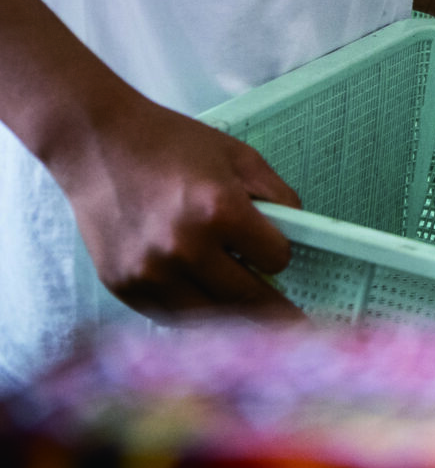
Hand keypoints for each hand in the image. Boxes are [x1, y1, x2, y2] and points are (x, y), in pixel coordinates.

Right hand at [51, 93, 303, 319]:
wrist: (99, 146)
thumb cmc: (173, 145)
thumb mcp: (240, 157)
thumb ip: (278, 196)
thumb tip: (301, 234)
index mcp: (220, 210)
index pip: (276, 258)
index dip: (280, 253)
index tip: (273, 250)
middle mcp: (185, 247)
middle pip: (247, 298)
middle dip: (272, 305)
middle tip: (293, 322)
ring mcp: (150, 272)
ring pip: (210, 316)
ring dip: (233, 315)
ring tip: (250, 317)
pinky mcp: (124, 286)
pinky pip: (171, 317)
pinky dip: (194, 313)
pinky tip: (205, 302)